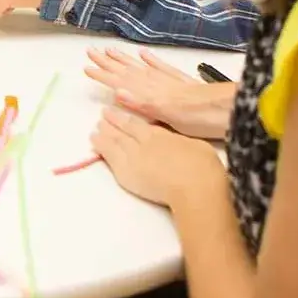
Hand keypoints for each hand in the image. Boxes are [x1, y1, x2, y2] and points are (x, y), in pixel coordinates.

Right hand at [85, 48, 236, 139]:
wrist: (231, 109)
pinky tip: (143, 53)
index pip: (121, 82)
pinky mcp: (183, 82)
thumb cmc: (200, 119)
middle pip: (128, 71)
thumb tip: (118, 91)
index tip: (86, 67)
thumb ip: (144, 104)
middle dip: (109, 62)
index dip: (104, 75)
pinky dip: (151, 60)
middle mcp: (158, 84)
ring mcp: (170, 81)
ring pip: (141, 67)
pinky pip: (162, 67)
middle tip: (91, 52)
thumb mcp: (170, 116)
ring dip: (125, 59)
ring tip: (110, 50)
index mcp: (151, 94)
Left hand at [91, 107, 223, 207]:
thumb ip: (179, 142)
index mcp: (160, 134)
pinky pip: (109, 156)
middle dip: (112, 121)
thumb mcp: (195, 146)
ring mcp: (133, 156)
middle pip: (123, 129)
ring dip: (104, 133)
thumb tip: (177, 144)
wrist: (194, 185)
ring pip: (113, 141)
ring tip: (96, 129)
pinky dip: (100, 147)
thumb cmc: (202, 167)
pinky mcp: (126, 172)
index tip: (118, 112)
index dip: (126, 117)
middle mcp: (143, 142)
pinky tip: (94, 142)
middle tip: (103, 115)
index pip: (138, 124)